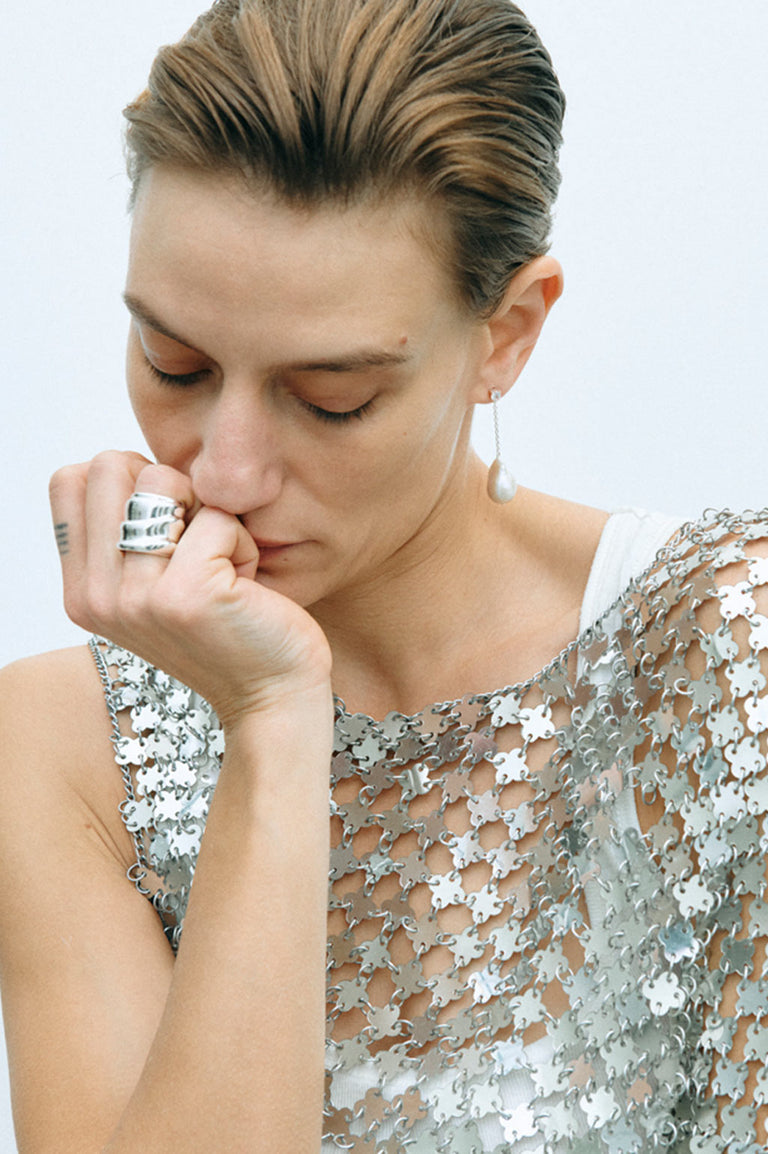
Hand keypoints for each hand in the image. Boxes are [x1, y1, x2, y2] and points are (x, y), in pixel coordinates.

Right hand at [50, 451, 331, 725]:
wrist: (272, 697)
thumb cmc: (227, 628)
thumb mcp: (155, 584)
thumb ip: (127, 531)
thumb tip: (134, 464)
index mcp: (80, 591)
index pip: (71, 479)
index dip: (127, 482)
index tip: (165, 529)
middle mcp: (95, 595)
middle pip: (110, 464)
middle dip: (168, 488)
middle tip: (197, 544)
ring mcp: (137, 596)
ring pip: (164, 479)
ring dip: (208, 515)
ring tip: (220, 567)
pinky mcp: (188, 593)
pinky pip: (218, 515)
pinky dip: (243, 543)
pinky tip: (245, 588)